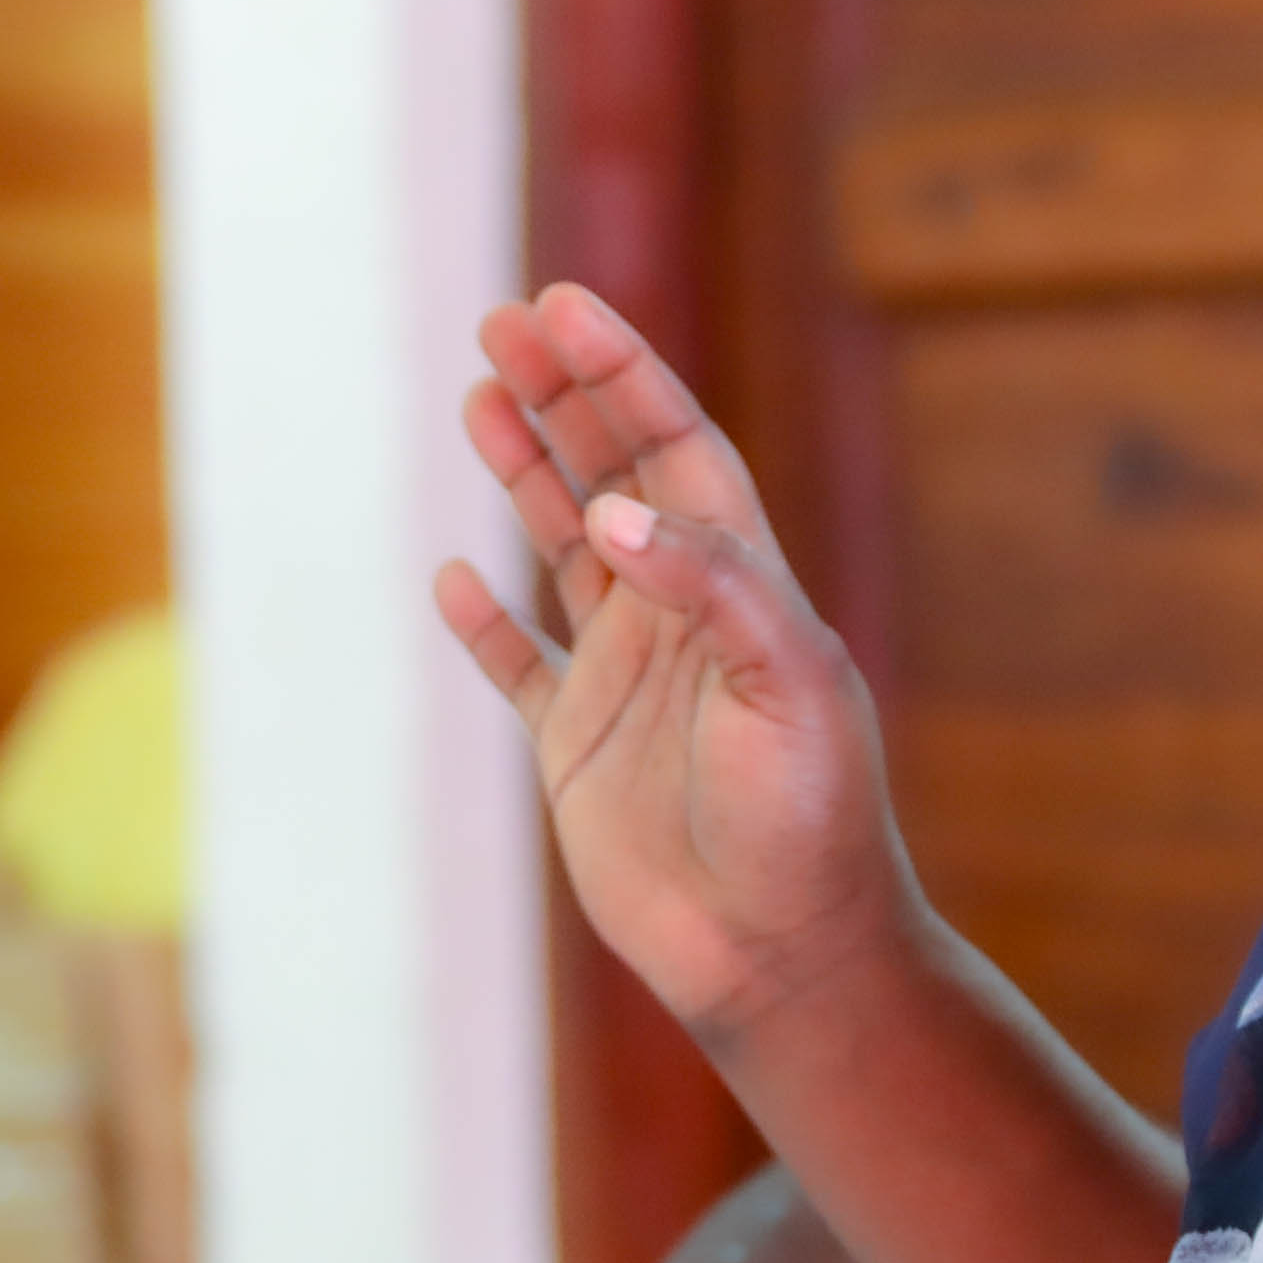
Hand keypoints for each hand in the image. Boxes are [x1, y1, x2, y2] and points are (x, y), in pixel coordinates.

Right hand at [430, 283, 916, 1051]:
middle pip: (614, 475)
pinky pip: (521, 668)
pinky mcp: (580, 752)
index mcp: (743, 587)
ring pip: (565, 549)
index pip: (676, 451)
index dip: (622, 374)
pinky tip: (453, 576)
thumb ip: (709, 589)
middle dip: (564, 395)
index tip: (562, 308)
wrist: (783, 955)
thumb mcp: (787, 686)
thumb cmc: (808, 822)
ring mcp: (628, 681)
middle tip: (502, 322)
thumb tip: (613, 513)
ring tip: (478, 397)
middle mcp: (682, 617)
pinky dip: (484, 625)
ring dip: (525, 474)